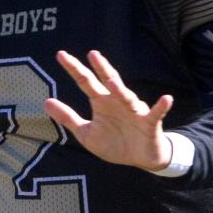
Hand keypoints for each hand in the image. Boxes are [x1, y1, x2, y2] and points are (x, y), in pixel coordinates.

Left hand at [44, 50, 173, 171]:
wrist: (139, 158)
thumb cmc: (113, 142)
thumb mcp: (86, 133)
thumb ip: (67, 117)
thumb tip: (46, 102)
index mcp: (101, 102)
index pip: (85, 81)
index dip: (74, 69)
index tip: (61, 54)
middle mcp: (117, 101)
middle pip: (107, 81)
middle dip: (100, 68)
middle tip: (92, 54)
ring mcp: (134, 110)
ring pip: (127, 97)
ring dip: (120, 89)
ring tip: (111, 81)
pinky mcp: (149, 123)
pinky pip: (156, 113)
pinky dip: (161, 106)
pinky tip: (166, 99)